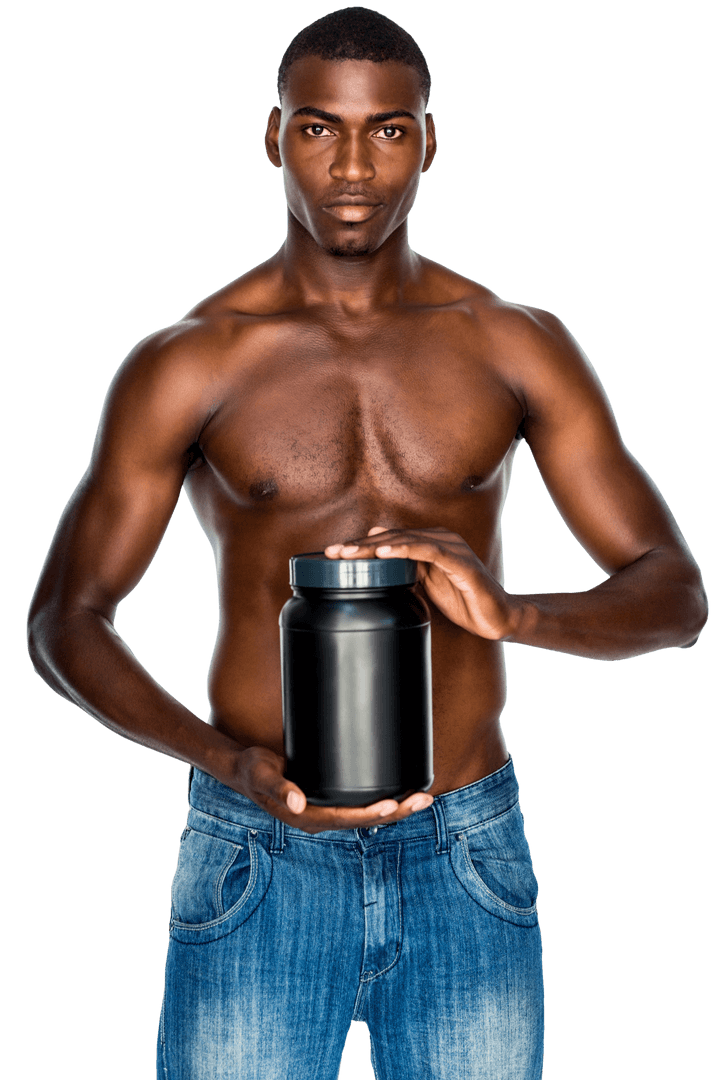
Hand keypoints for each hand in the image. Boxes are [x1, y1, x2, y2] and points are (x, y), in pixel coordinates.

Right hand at [231, 746, 433, 834]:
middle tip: (423, 800)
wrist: (244, 770)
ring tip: (423, 798)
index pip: (346, 820)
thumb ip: (279, 788)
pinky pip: (359, 806)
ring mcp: (326, 811)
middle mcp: (320, 818)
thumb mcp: (262, 774)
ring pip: (366, 815)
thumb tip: (298, 803)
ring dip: (395, 809)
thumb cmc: (253, 770)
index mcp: (306, 818)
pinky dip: (382, 801)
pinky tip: (399, 793)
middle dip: (396, 812)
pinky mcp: (329, 801)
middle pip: (364, 821)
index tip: (393, 804)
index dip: (371, 814)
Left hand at [325, 525, 520, 639]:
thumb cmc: (463, 600)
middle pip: (392, 537)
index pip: (388, 540)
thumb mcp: (425, 586)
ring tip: (350, 553)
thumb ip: (403, 570)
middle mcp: (439, 539)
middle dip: (360, 545)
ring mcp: (451, 548)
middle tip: (332, 553)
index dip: (360, 546)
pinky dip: (405, 549)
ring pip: (405, 540)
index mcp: (429, 543)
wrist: (497, 617)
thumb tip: (377, 556)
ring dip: (375, 546)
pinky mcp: (460, 562)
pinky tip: (385, 553)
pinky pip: (429, 551)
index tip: (331, 556)